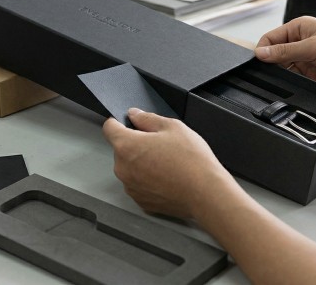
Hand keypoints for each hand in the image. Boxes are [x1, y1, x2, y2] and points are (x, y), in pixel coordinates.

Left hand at [102, 108, 236, 218]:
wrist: (205, 193)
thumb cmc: (191, 161)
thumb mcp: (172, 126)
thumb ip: (147, 118)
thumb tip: (136, 115)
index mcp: (127, 146)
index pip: (109, 127)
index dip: (119, 122)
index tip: (129, 123)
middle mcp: (123, 169)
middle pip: (121, 149)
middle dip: (136, 144)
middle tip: (160, 144)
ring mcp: (131, 187)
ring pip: (131, 168)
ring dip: (142, 163)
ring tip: (167, 162)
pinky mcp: (141, 201)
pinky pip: (139, 184)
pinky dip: (149, 180)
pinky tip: (167, 177)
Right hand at [254, 16, 315, 91]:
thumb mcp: (313, 46)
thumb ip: (285, 51)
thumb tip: (261, 52)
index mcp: (299, 29)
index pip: (271, 38)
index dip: (263, 50)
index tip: (259, 62)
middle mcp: (301, 44)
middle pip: (275, 56)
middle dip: (273, 65)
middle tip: (275, 72)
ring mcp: (307, 61)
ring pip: (285, 71)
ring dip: (286, 76)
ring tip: (293, 77)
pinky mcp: (313, 76)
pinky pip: (297, 82)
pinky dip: (296, 85)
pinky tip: (300, 84)